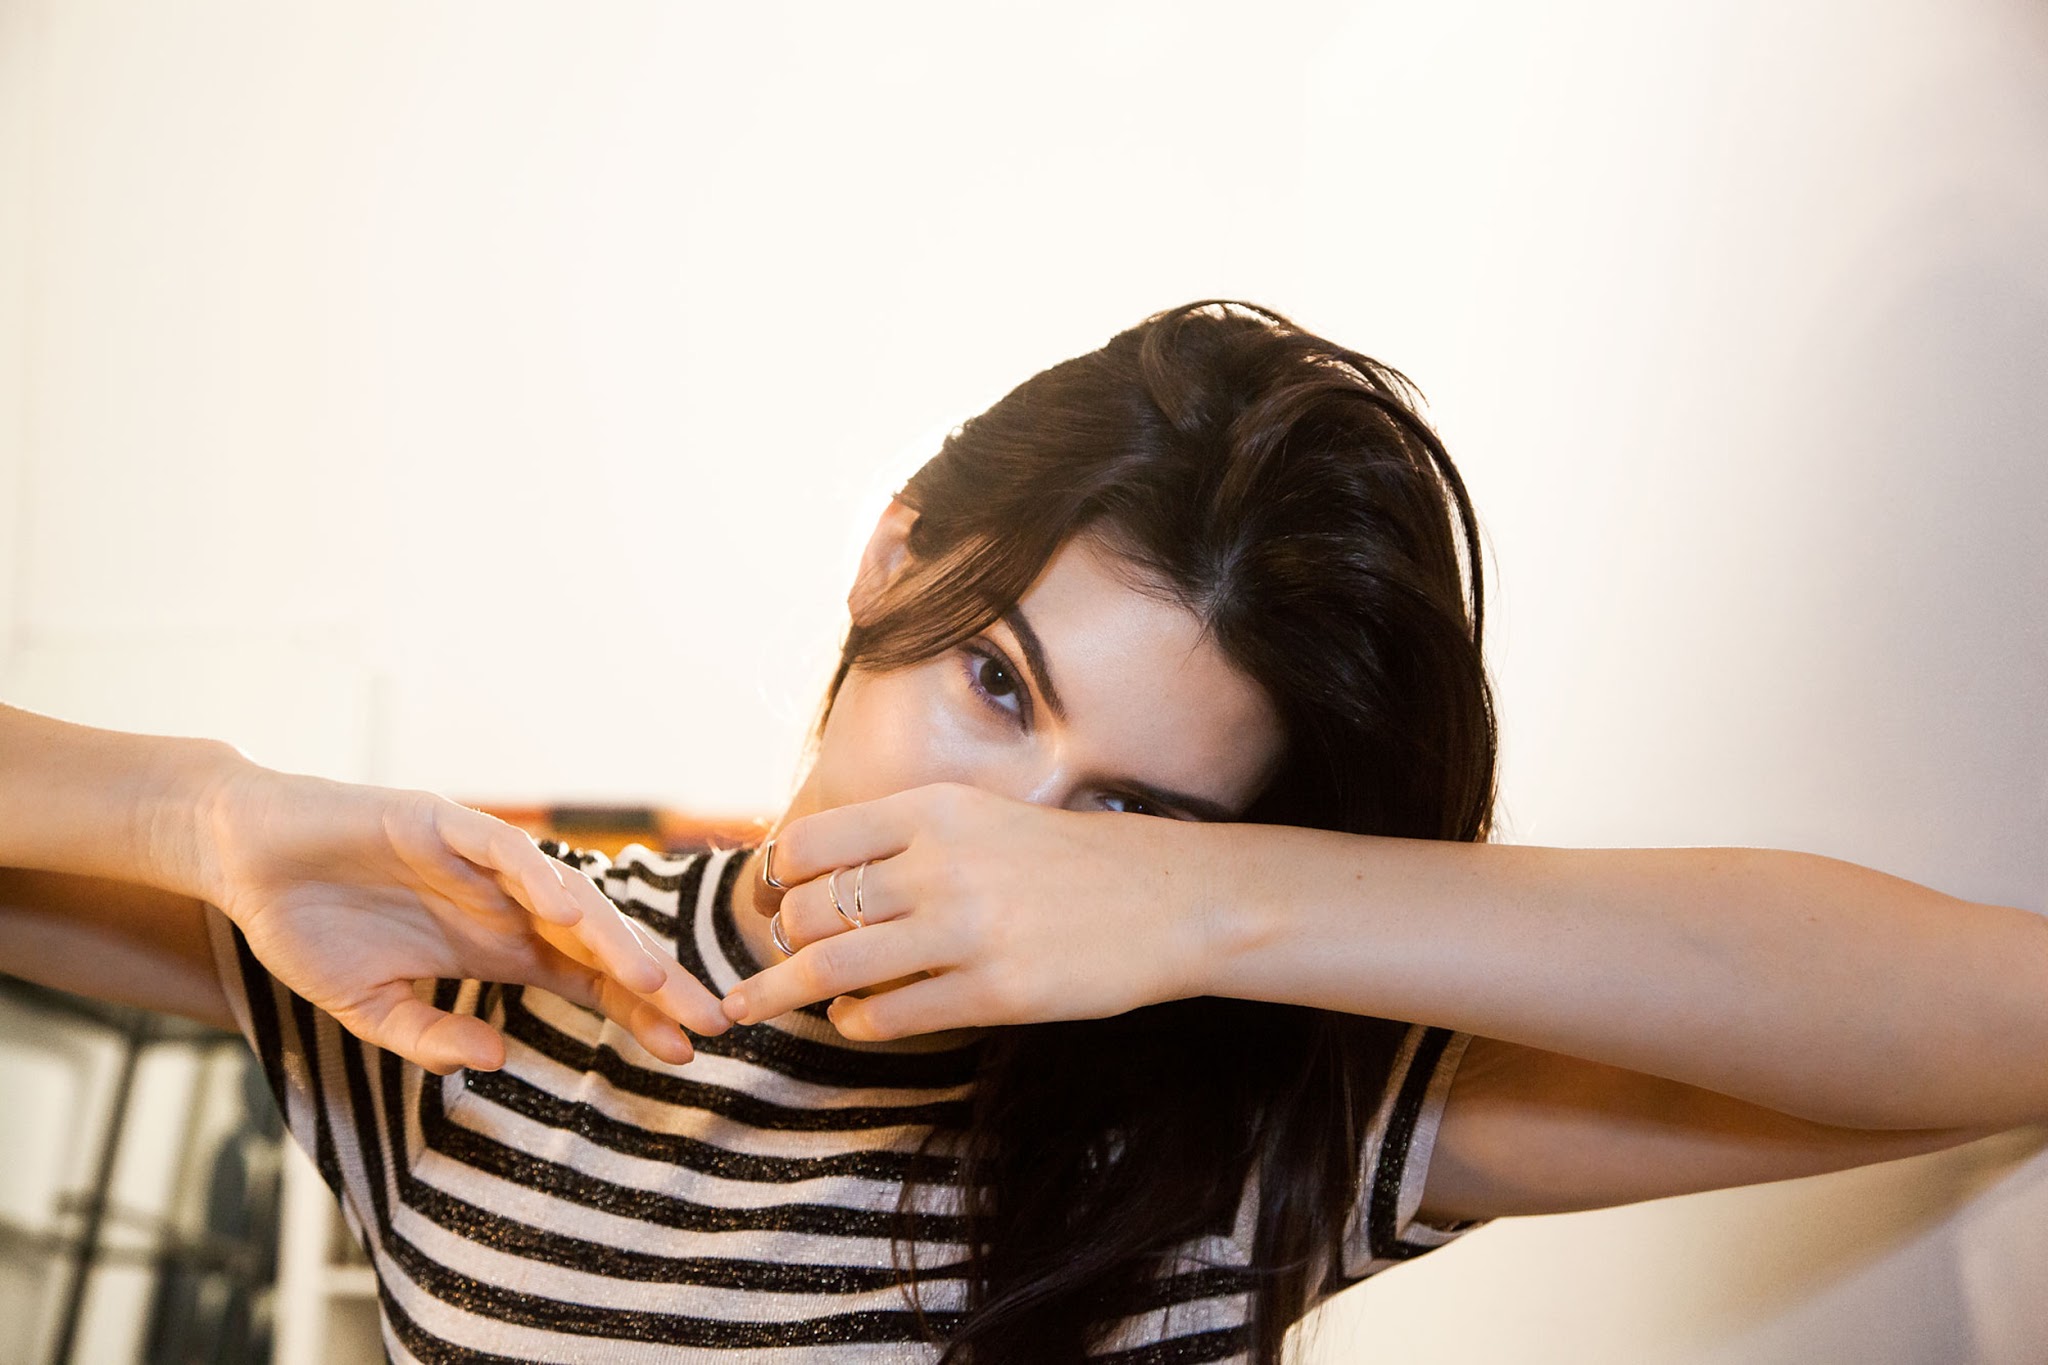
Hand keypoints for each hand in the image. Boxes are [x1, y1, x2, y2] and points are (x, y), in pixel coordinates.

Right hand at [193, 759, 729, 1073]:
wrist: (245, 856)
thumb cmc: (310, 926)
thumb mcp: (371, 1008)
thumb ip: (430, 1036)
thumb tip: (494, 1058)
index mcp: (500, 946)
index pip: (590, 983)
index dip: (638, 1013)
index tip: (685, 1054)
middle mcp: (507, 901)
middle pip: (599, 944)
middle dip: (656, 983)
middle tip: (710, 1022)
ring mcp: (480, 860)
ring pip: (566, 896)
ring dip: (611, 938)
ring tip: (654, 980)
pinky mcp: (442, 821)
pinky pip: (503, 850)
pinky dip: (538, 877)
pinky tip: (569, 913)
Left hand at [721, 783, 1220, 1039]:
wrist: (1171, 900)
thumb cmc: (1071, 860)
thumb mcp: (985, 818)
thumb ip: (909, 837)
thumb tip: (819, 872)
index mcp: (934, 810)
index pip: (809, 844)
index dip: (774, 878)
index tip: (767, 900)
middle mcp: (941, 865)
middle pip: (810, 910)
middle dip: (781, 940)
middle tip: (778, 956)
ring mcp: (967, 931)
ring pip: (834, 968)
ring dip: (789, 992)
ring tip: (759, 1006)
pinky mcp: (995, 993)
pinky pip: (890, 1016)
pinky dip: (856, 1023)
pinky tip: (854, 1021)